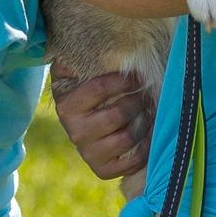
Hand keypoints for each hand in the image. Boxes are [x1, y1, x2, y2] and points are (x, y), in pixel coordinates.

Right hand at [52, 66, 152, 183]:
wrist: (80, 125)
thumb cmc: (82, 91)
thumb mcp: (71, 73)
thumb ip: (74, 60)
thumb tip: (80, 47)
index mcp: (66, 105)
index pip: (100, 88)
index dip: (124, 80)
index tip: (137, 75)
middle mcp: (75, 132)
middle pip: (118, 114)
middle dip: (137, 101)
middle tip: (146, 93)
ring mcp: (88, 153)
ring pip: (128, 137)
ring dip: (145, 121)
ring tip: (149, 109)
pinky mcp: (102, 170)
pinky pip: (133, 159)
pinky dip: (147, 145)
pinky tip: (149, 131)